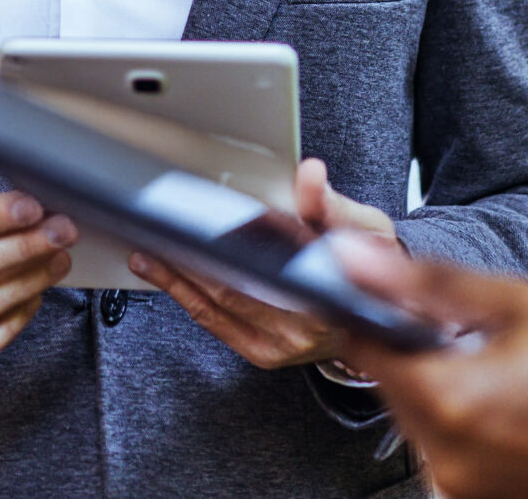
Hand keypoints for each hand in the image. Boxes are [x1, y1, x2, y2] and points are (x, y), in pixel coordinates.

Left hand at [125, 157, 397, 369]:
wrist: (377, 314)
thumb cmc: (369, 263)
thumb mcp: (365, 226)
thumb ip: (330, 203)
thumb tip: (309, 175)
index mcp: (332, 290)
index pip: (275, 265)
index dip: (236, 242)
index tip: (204, 219)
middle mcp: (306, 325)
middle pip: (235, 287)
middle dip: (191, 257)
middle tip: (158, 228)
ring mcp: (282, 345)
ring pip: (218, 308)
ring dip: (178, 278)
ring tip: (150, 251)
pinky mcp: (264, 353)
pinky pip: (217, 325)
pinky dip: (188, 298)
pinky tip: (168, 276)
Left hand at [333, 240, 527, 498]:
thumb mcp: (527, 303)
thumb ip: (429, 283)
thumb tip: (353, 260)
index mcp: (452, 402)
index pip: (362, 349)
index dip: (366, 313)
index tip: (381, 293)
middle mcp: (450, 464)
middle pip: (395, 392)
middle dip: (420, 354)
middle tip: (480, 332)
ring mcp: (470, 497)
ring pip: (426, 426)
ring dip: (451, 393)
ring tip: (519, 375)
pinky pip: (459, 459)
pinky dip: (478, 429)